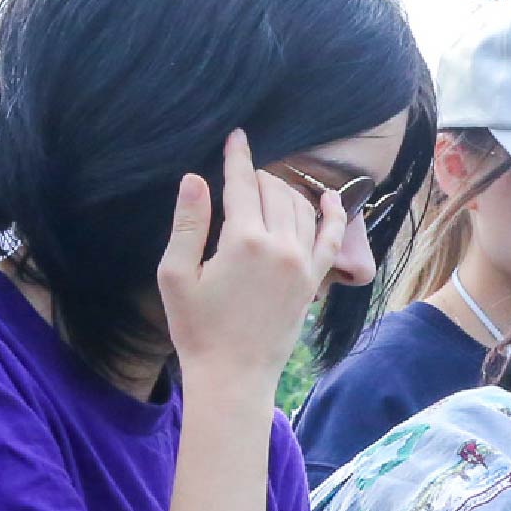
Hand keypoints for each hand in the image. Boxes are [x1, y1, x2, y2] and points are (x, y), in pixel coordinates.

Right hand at [157, 129, 348, 392]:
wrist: (234, 374)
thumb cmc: (196, 327)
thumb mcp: (176, 273)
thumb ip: (188, 222)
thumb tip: (195, 178)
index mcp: (243, 241)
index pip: (242, 184)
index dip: (237, 156)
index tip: (236, 136)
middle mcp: (281, 247)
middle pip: (274, 191)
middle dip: (257, 175)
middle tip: (241, 173)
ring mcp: (303, 265)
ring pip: (301, 208)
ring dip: (284, 190)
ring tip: (266, 186)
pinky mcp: (313, 282)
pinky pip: (331, 239)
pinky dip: (333, 215)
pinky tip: (331, 199)